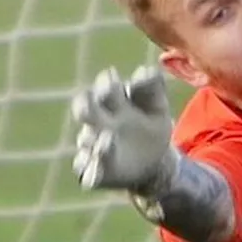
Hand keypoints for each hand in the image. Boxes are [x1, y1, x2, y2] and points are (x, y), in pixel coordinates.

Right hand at [70, 66, 178, 192]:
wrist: (154, 163)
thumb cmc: (151, 127)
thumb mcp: (156, 108)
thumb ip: (152, 89)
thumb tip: (146, 70)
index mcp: (112, 104)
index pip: (104, 90)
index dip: (106, 84)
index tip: (112, 76)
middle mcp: (98, 124)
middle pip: (85, 111)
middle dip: (86, 107)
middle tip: (90, 102)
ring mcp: (93, 147)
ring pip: (87, 141)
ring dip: (94, 140)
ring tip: (108, 138)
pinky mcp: (95, 172)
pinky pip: (88, 171)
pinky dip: (92, 167)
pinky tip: (98, 163)